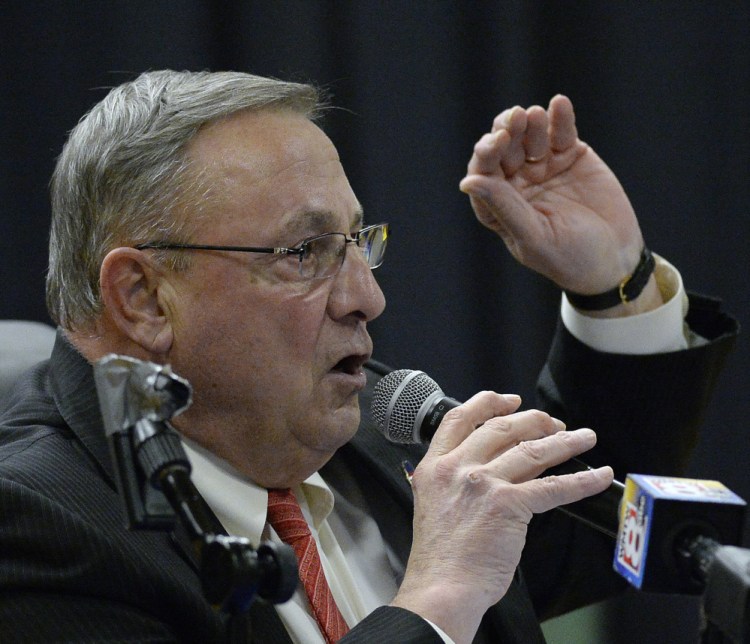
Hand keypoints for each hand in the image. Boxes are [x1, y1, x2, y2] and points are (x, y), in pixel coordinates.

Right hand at [391, 392, 612, 643]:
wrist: (440, 587)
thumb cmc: (440, 557)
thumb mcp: (436, 504)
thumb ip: (459, 481)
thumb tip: (502, 467)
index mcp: (435, 466)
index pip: (460, 419)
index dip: (488, 403)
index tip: (510, 400)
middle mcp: (458, 468)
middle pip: (502, 428)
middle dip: (534, 421)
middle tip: (553, 423)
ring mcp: (483, 484)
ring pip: (532, 451)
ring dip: (565, 441)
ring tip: (584, 438)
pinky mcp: (509, 505)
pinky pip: (554, 487)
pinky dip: (582, 480)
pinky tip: (598, 476)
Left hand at [460, 95, 649, 297]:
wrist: (615, 258)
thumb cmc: (570, 257)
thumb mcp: (536, 237)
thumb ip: (505, 208)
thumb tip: (468, 182)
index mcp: (498, 206)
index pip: (484, 174)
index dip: (486, 155)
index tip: (496, 142)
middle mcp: (515, 183)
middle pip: (503, 149)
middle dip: (507, 132)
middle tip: (515, 118)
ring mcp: (542, 167)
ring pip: (529, 136)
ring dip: (530, 123)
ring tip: (534, 115)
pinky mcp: (570, 155)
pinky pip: (561, 132)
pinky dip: (560, 118)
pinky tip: (559, 104)